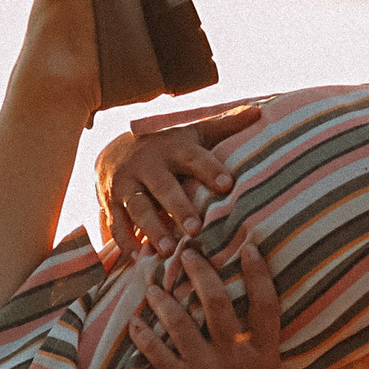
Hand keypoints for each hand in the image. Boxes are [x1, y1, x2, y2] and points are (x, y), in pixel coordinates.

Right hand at [94, 106, 261, 253]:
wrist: (112, 151)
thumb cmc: (166, 146)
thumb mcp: (192, 134)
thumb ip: (223, 126)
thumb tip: (258, 110)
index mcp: (173, 148)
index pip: (194, 157)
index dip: (210, 169)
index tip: (227, 185)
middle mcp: (148, 165)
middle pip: (163, 187)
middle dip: (179, 208)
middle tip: (196, 230)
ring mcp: (126, 185)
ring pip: (137, 207)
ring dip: (152, 228)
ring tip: (166, 250)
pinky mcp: (110, 202)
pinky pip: (116, 223)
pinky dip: (125, 241)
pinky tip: (138, 258)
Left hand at [130, 242, 321, 368]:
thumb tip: (354, 361)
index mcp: (265, 355)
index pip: (265, 302)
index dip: (257, 271)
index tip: (247, 247)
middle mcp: (234, 357)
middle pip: (214, 301)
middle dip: (199, 271)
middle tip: (186, 252)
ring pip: (179, 320)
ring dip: (163, 298)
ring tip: (152, 284)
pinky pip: (155, 351)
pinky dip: (143, 334)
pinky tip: (134, 322)